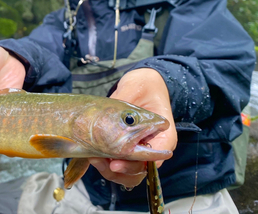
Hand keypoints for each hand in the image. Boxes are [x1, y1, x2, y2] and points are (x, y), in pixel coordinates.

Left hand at [89, 68, 176, 188]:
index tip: (119, 161)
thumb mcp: (136, 87)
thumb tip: (113, 108)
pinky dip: (107, 167)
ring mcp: (139, 150)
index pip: (157, 157)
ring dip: (112, 171)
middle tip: (107, 163)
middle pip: (142, 170)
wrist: (142, 84)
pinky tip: (94, 156)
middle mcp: (153, 146)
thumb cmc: (145, 85)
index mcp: (163, 134)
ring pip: (129, 174)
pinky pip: (119, 167)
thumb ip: (125, 97)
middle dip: (123, 170)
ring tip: (96, 159)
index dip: (139, 163)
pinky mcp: (126, 150)